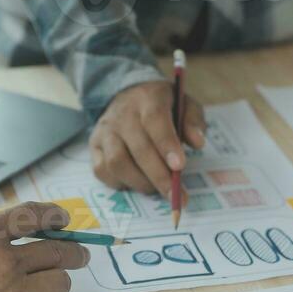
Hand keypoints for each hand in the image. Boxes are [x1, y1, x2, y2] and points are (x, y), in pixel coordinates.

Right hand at [90, 80, 206, 196]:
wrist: (130, 96)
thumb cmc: (164, 106)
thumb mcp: (185, 105)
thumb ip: (192, 122)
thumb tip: (198, 142)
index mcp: (148, 99)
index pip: (155, 121)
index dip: (167, 145)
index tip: (179, 166)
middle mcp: (122, 114)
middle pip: (138, 148)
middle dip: (159, 176)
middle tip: (175, 195)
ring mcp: (105, 130)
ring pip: (117, 162)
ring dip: (140, 182)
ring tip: (157, 189)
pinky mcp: (94, 145)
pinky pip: (102, 170)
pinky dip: (121, 183)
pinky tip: (137, 183)